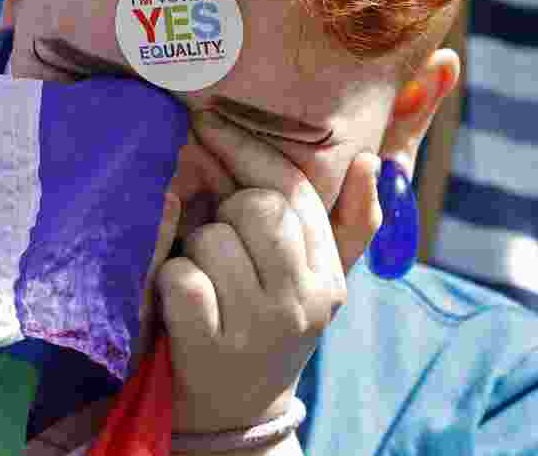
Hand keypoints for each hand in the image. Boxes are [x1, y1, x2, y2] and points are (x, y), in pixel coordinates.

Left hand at [155, 110, 381, 433]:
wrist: (235, 415)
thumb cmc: (267, 328)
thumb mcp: (315, 284)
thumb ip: (348, 226)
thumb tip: (367, 160)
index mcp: (327, 275)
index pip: (295, 189)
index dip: (247, 147)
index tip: (210, 122)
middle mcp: (301, 300)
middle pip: (255, 207)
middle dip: (223, 213)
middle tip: (216, 240)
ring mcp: (257, 326)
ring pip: (212, 238)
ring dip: (193, 251)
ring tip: (202, 278)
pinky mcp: (209, 347)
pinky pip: (181, 278)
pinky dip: (170, 282)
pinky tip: (180, 302)